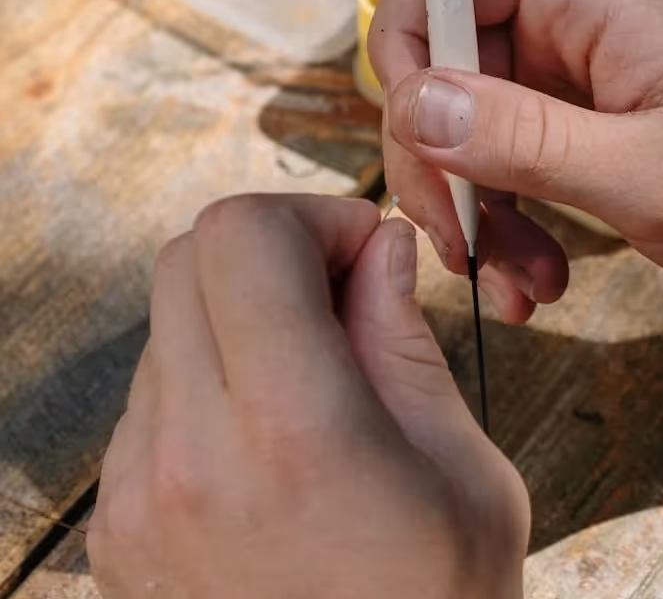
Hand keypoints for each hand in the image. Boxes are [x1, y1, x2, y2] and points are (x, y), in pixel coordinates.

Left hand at [87, 195, 527, 598]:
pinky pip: (155, 393)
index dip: (312, 216)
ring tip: (315, 374)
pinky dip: (214, 375)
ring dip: (243, 313)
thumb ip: (403, 337)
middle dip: (274, 246)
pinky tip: (272, 431)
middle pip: (189, 258)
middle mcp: (189, 460)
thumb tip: (380, 243)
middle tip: (341, 292)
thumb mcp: (462, 467)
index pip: (242, 236)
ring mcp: (137, 499)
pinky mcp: (117, 528)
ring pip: (170, 321)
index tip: (363, 250)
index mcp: (294, 434)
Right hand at [371, 0, 662, 306]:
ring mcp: (570, 58)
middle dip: (437, 155)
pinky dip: (505, 212)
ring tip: (520, 284)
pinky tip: (535, 273)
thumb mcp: (649, 173)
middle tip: (462, 249)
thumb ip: (526, 138)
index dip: (408, 39)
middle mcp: (570, 7)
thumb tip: (410, 104)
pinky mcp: (576, 106)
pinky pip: (505, 147)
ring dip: (473, 201)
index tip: (421, 139)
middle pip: (443, 51)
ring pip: (466, 111)